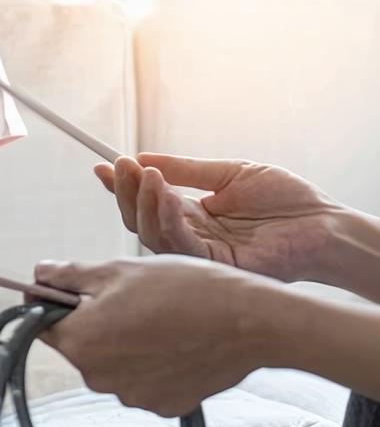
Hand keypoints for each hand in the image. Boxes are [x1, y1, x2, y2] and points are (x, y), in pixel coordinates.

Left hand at [33, 256, 278, 416]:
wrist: (249, 321)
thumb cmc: (184, 289)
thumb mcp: (119, 270)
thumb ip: (70, 276)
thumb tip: (39, 274)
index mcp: (80, 340)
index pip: (43, 323)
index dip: (52, 303)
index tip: (71, 290)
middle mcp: (97, 377)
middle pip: (79, 344)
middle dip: (94, 321)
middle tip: (129, 298)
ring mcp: (130, 395)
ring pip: (111, 363)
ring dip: (123, 342)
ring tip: (158, 317)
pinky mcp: (160, 404)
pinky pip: (141, 380)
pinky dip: (150, 362)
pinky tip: (174, 340)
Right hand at [95, 154, 341, 281]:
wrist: (324, 224)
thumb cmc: (286, 199)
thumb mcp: (229, 173)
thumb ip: (186, 169)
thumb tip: (144, 159)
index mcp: (193, 214)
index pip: (147, 201)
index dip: (123, 186)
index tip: (103, 165)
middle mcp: (190, 235)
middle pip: (140, 220)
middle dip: (125, 192)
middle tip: (120, 166)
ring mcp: (199, 253)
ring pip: (152, 234)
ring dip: (143, 203)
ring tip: (146, 174)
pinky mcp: (213, 266)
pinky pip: (179, 245)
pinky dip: (167, 219)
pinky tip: (166, 195)